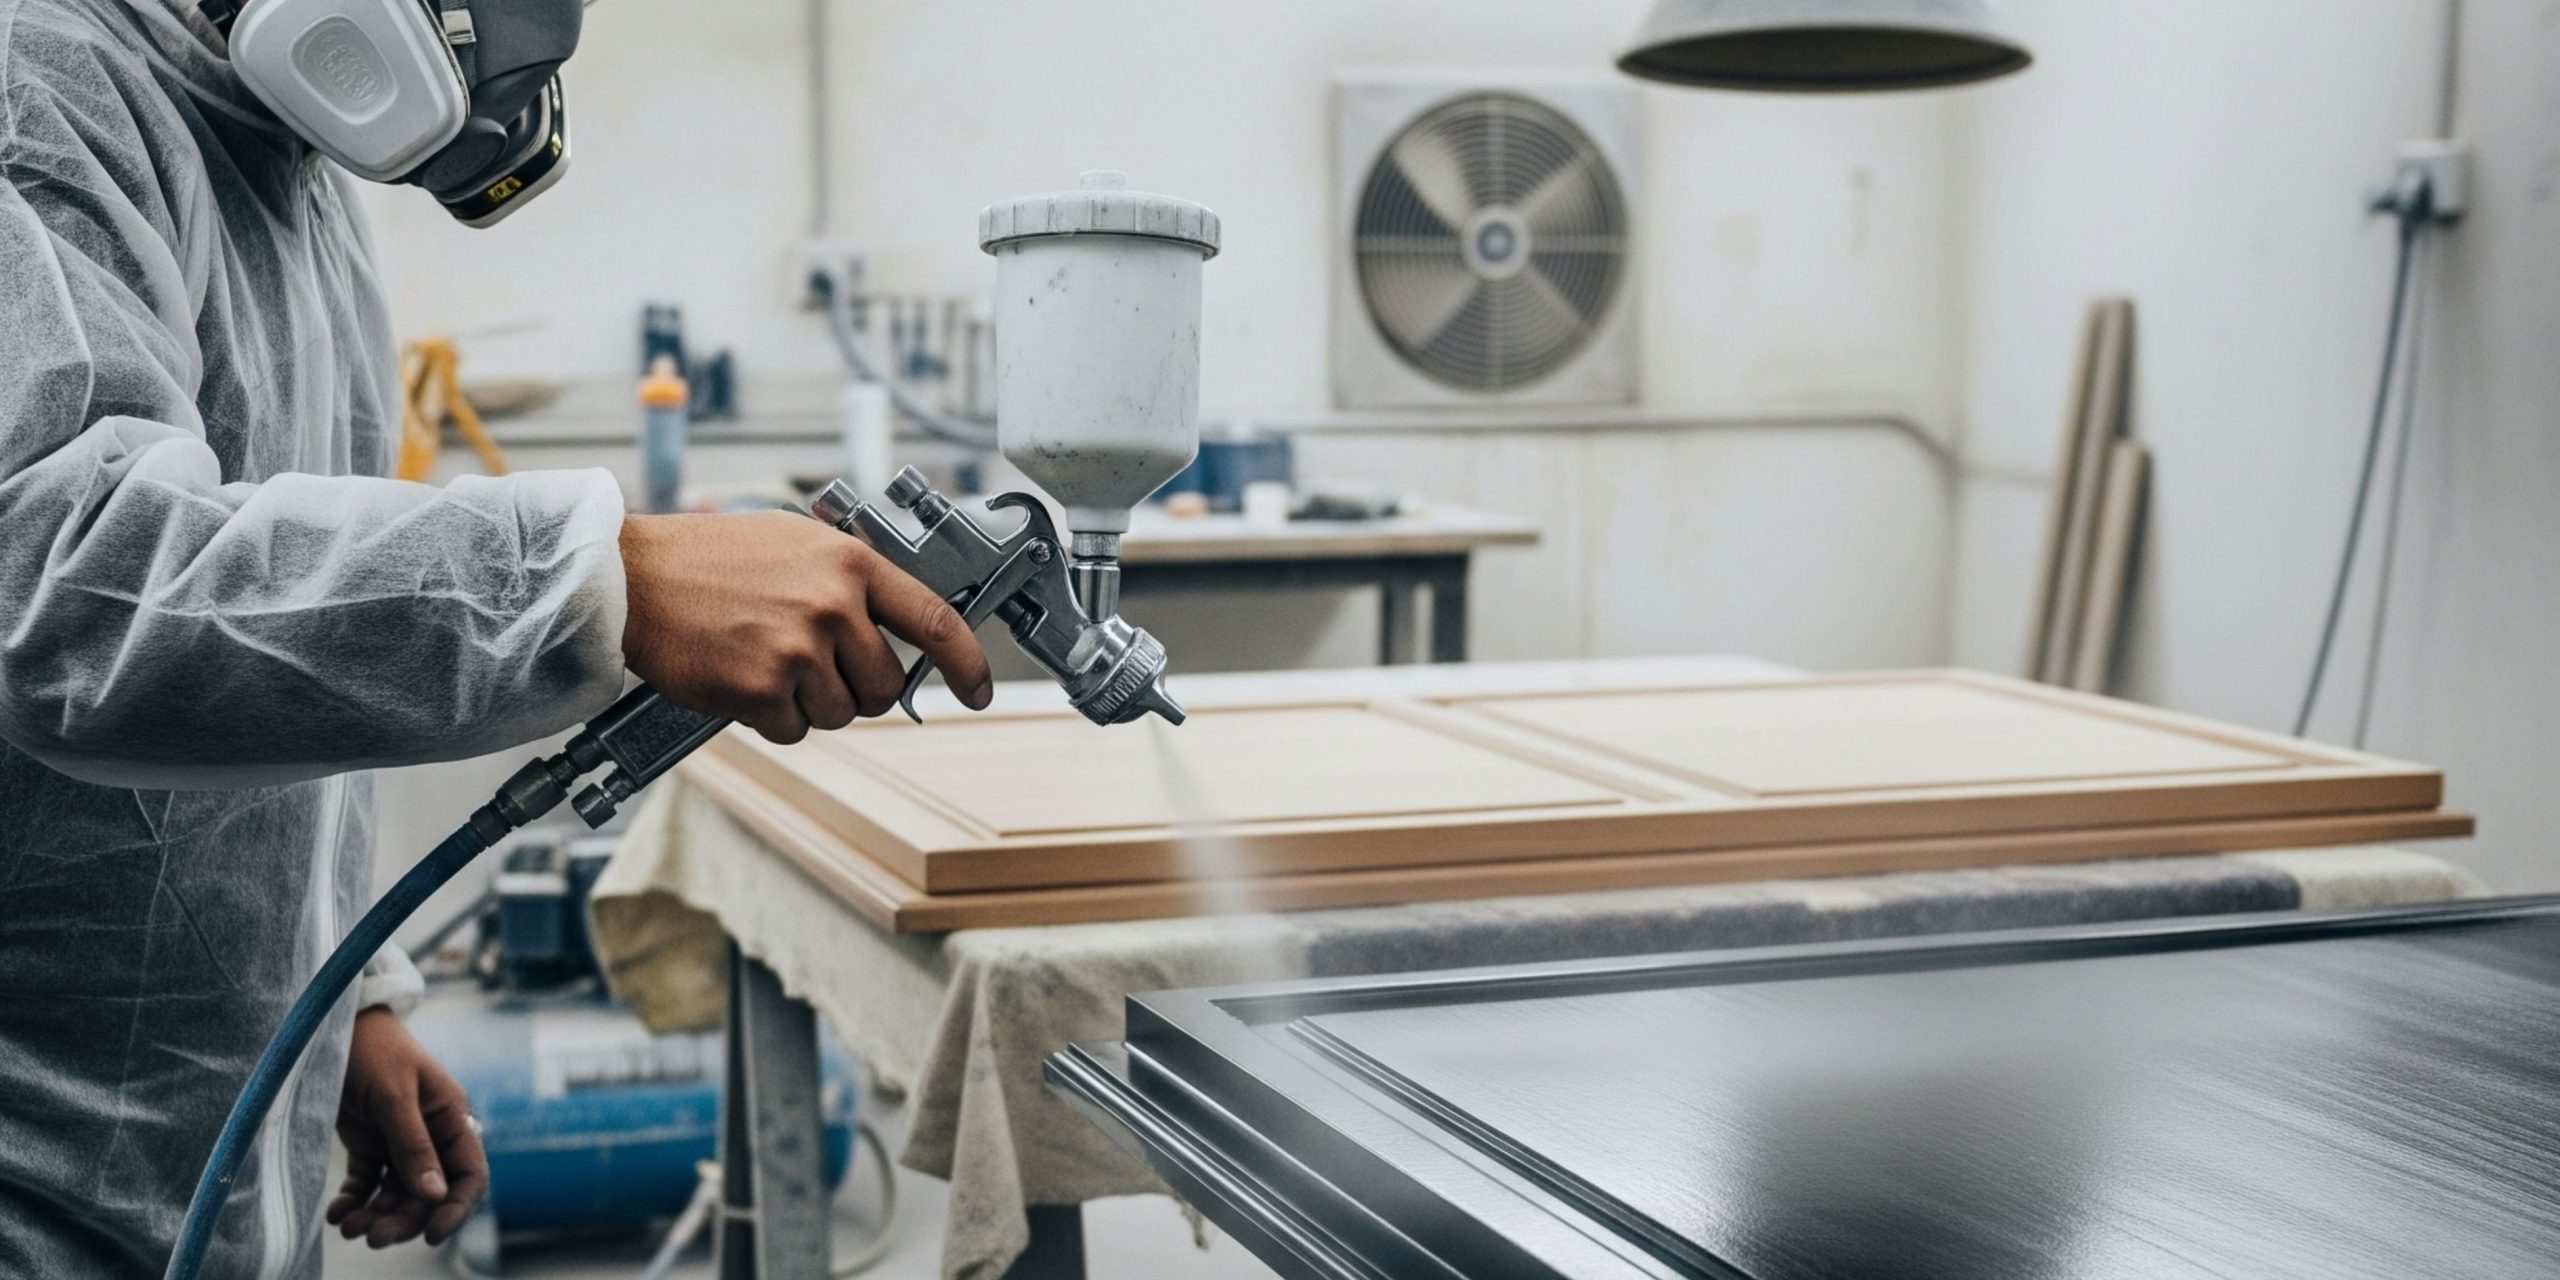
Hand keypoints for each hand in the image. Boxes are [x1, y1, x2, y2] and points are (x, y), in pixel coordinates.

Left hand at [329, 1009, 487, 1248]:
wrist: (331, 1024)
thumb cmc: (372, 1050)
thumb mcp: (394, 1096)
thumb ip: (413, 1146)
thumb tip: (435, 1195)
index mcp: (451, 1117)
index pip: (469, 1174)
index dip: (456, 1208)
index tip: (431, 1236)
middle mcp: (430, 1134)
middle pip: (428, 1192)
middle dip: (403, 1218)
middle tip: (371, 1236)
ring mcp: (398, 1140)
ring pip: (396, 1193)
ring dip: (376, 1214)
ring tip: (348, 1226)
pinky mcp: (368, 1143)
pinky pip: (366, 1184)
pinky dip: (354, 1201)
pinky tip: (337, 1214)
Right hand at [619, 511, 994, 742]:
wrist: (635, 576)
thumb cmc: (713, 557)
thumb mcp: (800, 542)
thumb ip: (855, 580)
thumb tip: (905, 625)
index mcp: (851, 564)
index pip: (935, 621)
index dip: (968, 664)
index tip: (979, 690)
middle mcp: (831, 605)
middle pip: (886, 686)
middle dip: (858, 688)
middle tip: (814, 665)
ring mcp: (797, 650)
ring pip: (841, 713)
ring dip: (811, 703)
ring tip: (769, 662)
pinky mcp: (760, 690)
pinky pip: (795, 732)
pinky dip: (774, 720)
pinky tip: (746, 682)